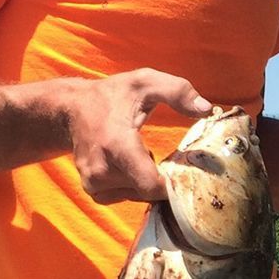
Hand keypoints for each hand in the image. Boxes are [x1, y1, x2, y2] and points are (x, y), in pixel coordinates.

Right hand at [64, 70, 211, 203]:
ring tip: (140, 154)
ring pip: (137, 194)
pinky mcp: (92, 190)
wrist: (71, 109)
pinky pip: (124, 196)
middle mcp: (102, 169)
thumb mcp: (145, 82)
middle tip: (164, 157)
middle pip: (148, 191)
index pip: (151, 185)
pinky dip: (133, 184)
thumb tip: (207, 109)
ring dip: (146, 180)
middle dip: (162, 178)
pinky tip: (129, 165)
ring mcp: (94, 182)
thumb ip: (178, 91)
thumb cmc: (112, 95)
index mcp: (117, 145)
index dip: (172, 185)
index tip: (184, 171)